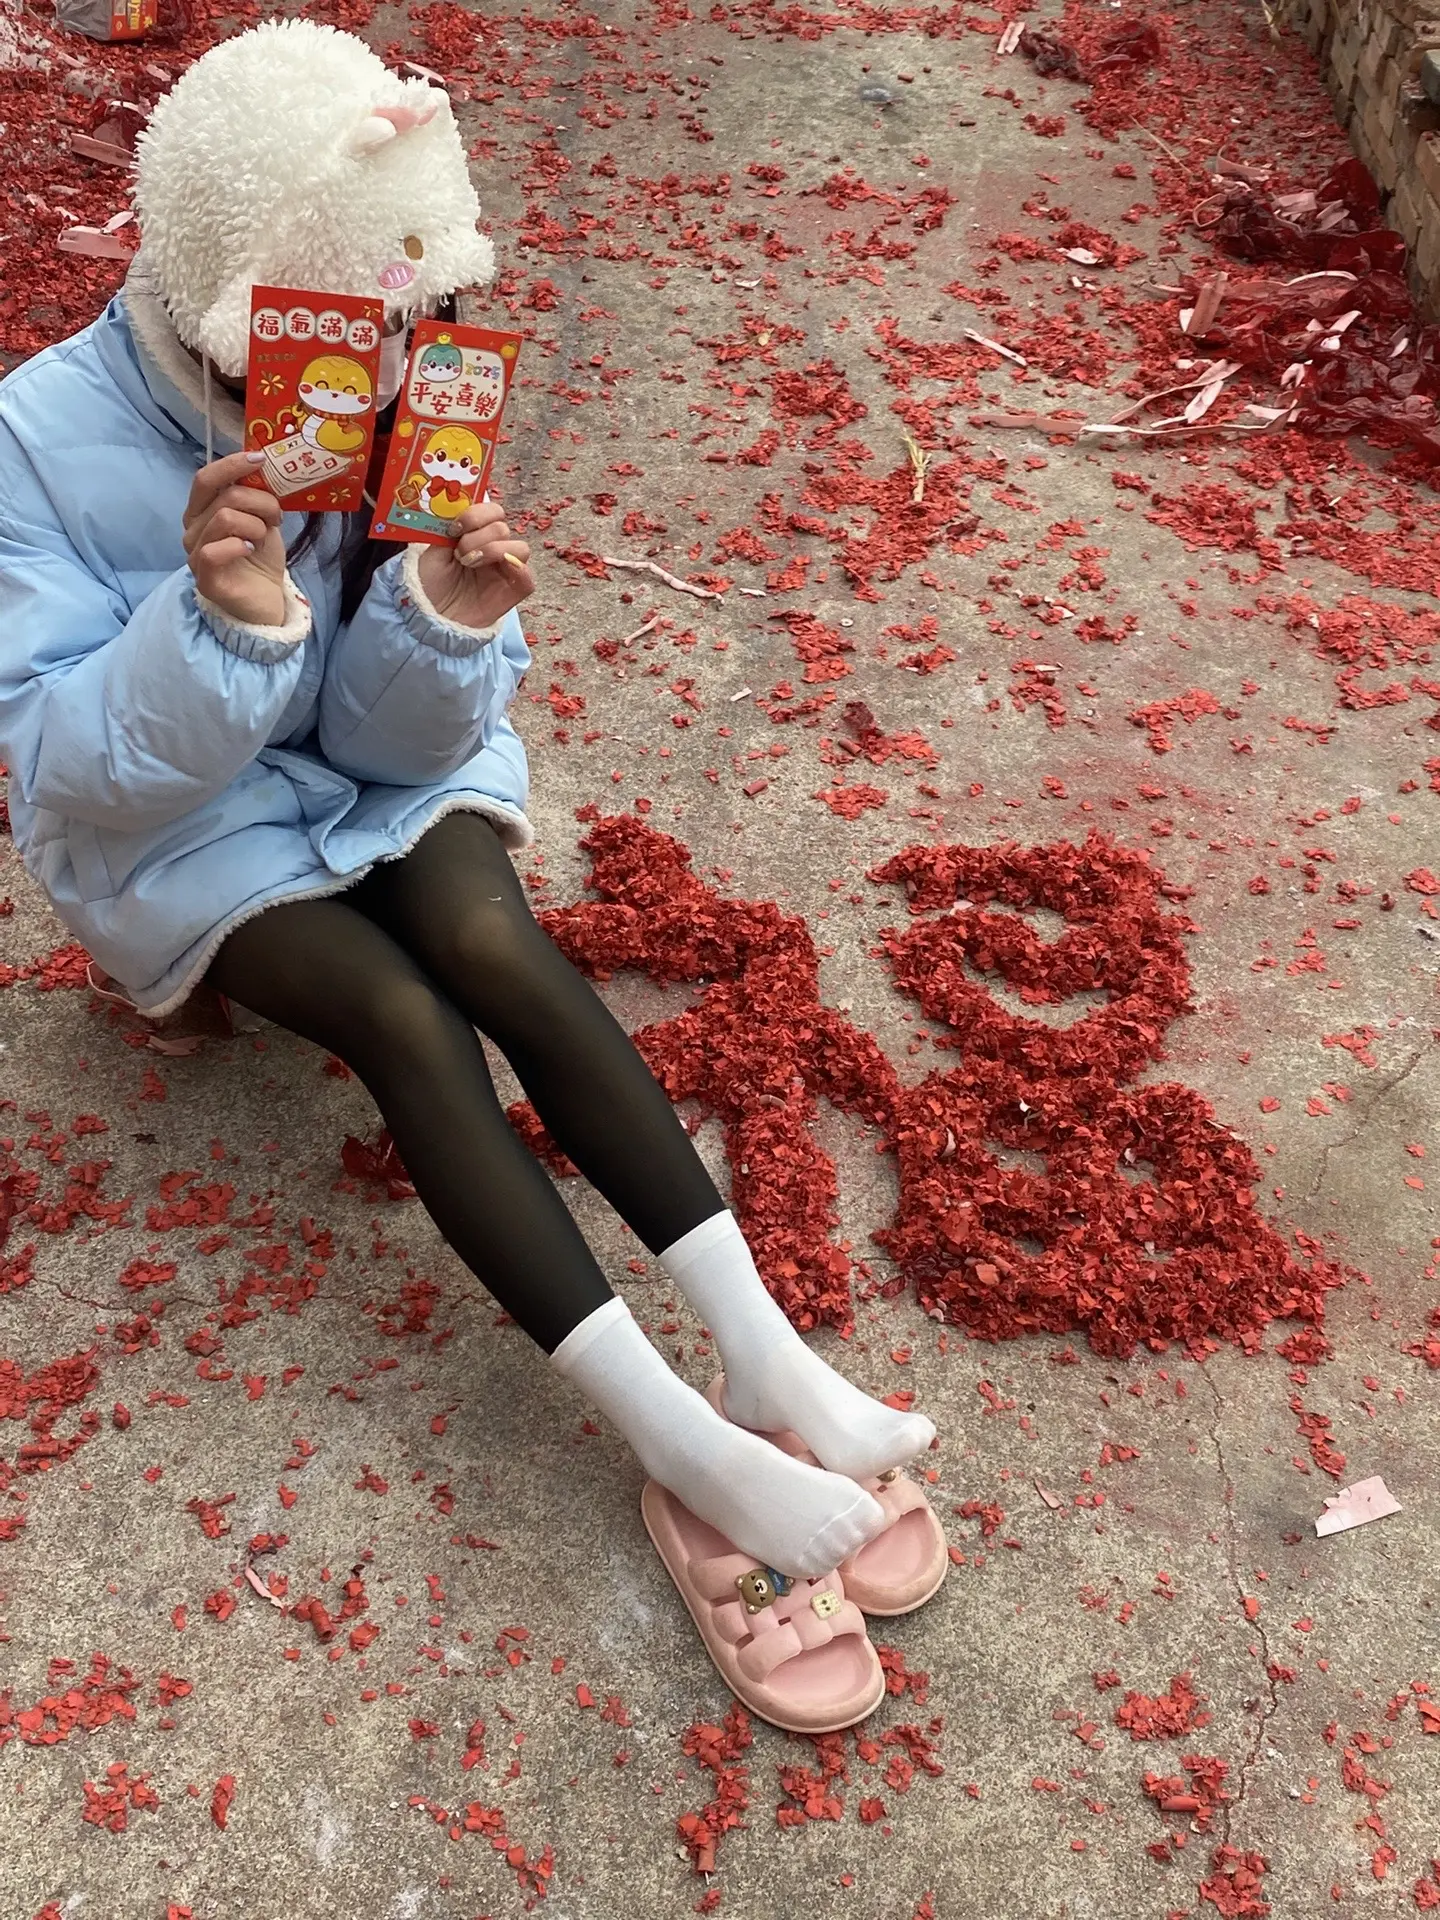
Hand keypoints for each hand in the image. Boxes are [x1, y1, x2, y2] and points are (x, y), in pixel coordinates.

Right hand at [183, 451, 287, 627]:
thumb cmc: (260, 558)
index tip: (260, 459)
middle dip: (259, 500)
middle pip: (223, 496)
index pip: (205, 478)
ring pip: (225, 518)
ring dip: (256, 524)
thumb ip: (254, 496)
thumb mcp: (261, 519)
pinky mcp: (205, 579)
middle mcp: (192, 530)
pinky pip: (215, 551)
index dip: (232, 465)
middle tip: (276, 515)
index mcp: (201, 511)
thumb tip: (262, 466)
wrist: (266, 600)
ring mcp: (195, 554)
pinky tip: (251, 550)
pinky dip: (239, 546)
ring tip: (264, 538)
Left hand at [418, 499, 533, 630]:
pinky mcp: (513, 591)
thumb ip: (448, 528)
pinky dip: (516, 569)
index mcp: (476, 535)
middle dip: (478, 536)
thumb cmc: (428, 584)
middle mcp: (493, 549)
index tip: (455, 528)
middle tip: (458, 553)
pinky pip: (527, 576)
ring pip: (519, 547)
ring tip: (469, 564)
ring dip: (493, 550)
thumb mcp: (431, 549)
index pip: (492, 512)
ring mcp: (505, 570)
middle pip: (502, 526)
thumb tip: (458, 508)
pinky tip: (495, 571)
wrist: (428, 616)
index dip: (476, 514)